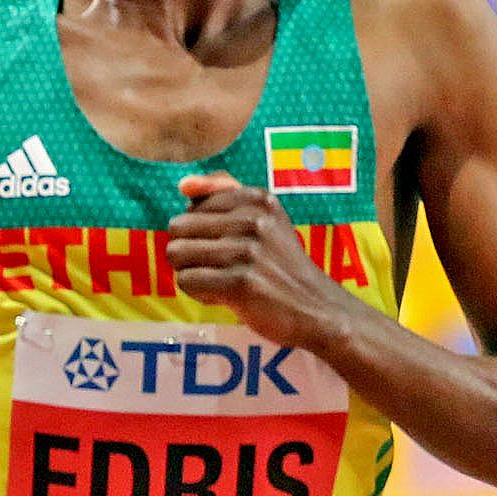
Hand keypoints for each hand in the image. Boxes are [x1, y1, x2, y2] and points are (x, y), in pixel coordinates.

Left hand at [168, 174, 342, 346]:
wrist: (319, 310)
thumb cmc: (282, 266)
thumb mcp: (266, 218)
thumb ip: (225, 193)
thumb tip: (184, 186)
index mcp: (259, 199)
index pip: (193, 204)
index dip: (202, 230)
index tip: (230, 244)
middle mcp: (253, 220)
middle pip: (177, 227)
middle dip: (190, 250)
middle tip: (221, 266)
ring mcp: (246, 251)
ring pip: (176, 253)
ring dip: (192, 272)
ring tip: (222, 280)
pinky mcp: (239, 282)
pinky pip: (186, 280)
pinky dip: (199, 293)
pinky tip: (225, 296)